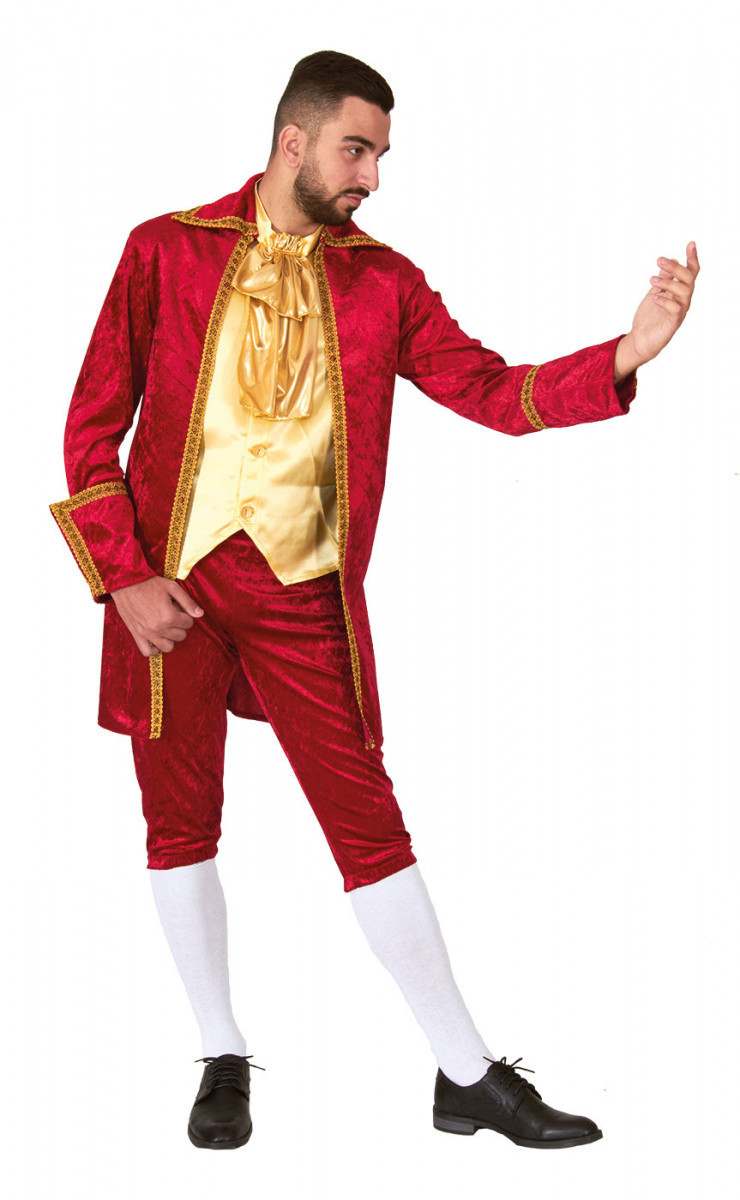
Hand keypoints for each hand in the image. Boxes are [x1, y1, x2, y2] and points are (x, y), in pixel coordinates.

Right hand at [111, 575, 203, 656]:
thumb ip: (188, 602)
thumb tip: (200, 614)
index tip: (178, 609)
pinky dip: (154, 649)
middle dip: (180, 626)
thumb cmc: (148, 583)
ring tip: (166, 628)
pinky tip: (157, 639)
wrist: (125, 583)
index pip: (189, 623)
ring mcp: (147, 633)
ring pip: (168, 647)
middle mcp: (159, 628)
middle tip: (172, 615)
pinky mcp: (137, 635)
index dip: (186, 615)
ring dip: (170, 638)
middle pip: (181, 636)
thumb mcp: (172, 588)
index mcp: (169, 616)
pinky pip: (148, 652)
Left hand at [621, 241, 700, 369]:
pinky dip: (665, 301)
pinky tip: (654, 297)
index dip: (692, 258)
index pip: (691, 272)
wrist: (640, 340)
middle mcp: (683, 300)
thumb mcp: (655, 292)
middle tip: (659, 260)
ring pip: (684, 292)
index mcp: (679, 291)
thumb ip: (663, 278)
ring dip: (669, 282)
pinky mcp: (673, 323)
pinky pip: (675, 309)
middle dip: (675, 268)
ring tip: (652, 280)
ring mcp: (679, 311)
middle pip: (689, 279)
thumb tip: (669, 260)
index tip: (691, 243)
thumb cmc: (649, 317)